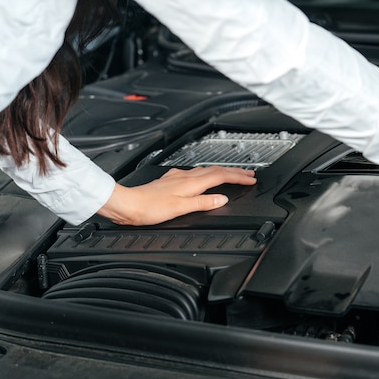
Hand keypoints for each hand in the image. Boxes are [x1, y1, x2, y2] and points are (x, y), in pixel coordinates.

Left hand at [97, 166, 256, 225]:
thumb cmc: (149, 207)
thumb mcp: (180, 208)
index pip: (221, 176)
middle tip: (249, 174)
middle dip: (235, 172)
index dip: (238, 177)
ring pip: (206, 171)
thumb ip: (203, 203)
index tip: (251, 179)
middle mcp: (186, 177)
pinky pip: (195, 174)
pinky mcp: (170, 181)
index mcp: (191, 183)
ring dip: (222, 172)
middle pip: (216, 170)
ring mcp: (178, 177)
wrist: (128, 204)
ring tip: (233, 174)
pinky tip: (202, 177)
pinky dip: (207, 175)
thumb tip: (222, 199)